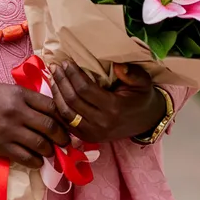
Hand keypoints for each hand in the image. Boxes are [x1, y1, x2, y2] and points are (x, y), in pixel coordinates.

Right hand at [0, 82, 70, 168]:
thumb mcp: (5, 89)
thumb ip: (26, 98)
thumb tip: (49, 109)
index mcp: (19, 94)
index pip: (51, 106)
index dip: (63, 117)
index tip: (67, 124)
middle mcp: (16, 111)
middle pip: (50, 126)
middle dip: (62, 137)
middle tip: (66, 143)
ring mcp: (8, 130)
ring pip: (41, 144)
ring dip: (50, 151)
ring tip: (51, 152)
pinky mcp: (0, 146)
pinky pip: (26, 158)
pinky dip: (36, 161)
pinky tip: (37, 160)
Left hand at [49, 61, 165, 143]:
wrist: (147, 121)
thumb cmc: (141, 97)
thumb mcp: (142, 82)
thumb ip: (131, 73)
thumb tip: (118, 65)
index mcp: (114, 108)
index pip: (85, 89)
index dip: (73, 74)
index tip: (67, 62)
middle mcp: (101, 123)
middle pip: (72, 100)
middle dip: (61, 81)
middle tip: (56, 66)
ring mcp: (93, 133)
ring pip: (66, 113)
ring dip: (56, 93)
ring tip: (53, 77)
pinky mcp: (88, 137)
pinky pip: (67, 123)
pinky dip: (58, 108)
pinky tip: (55, 93)